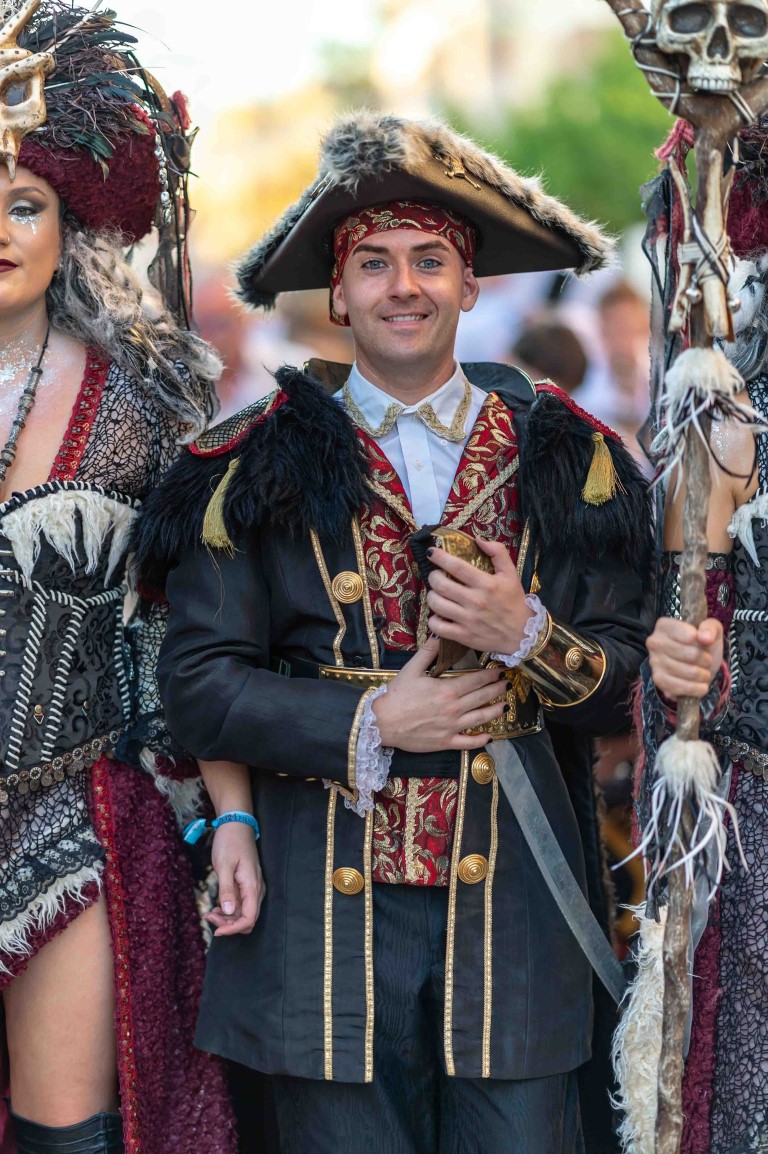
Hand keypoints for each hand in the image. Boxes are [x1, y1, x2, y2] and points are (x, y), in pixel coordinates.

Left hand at [208, 821, 265, 936]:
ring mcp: (252, 887)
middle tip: (209, 916)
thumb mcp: (224, 865)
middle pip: (247, 919)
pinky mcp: (246, 885)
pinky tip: (216, 907)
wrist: (236, 824)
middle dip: (229, 924)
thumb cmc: (230, 842)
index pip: (249, 919)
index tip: (216, 930)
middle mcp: (256, 890)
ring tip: (210, 912)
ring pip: (243, 914)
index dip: (233, 929)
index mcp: (252, 886)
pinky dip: (229, 910)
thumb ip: (227, 890)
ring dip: (228, 918)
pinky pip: (241, 905)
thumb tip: (228, 912)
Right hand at [372, 635, 505, 751]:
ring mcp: (452, 727)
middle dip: (497, 690)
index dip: (490, 675)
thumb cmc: (396, 696)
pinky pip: (468, 742)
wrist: (383, 722)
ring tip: (505, 706)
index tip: (500, 671)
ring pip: (480, 719)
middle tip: (507, 684)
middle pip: (482, 697)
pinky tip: (490, 737)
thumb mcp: (411, 670)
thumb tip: (439, 635)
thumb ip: (428, 653)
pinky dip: (480, 740)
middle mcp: (454, 708)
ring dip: (495, 711)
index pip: (476, 680)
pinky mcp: (446, 742)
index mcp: (447, 689)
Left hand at [426, 539, 532, 654]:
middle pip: (440, 584)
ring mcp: (467, 620)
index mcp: (486, 584)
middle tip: (436, 575)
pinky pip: (437, 626)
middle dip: (433, 576)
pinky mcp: (463, 636)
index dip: (439, 557)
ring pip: (435, 604)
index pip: (456, 566)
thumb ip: (498, 552)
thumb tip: (478, 539)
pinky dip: (433, 619)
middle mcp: (475, 601)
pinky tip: (440, 615)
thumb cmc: (514, 602)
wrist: (522, 634)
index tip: (431, 553)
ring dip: (431, 596)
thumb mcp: (511, 574)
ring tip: (437, 593)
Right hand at [646, 616, 723, 701]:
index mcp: (664, 625)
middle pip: (685, 653)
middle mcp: (654, 642)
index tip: (706, 644)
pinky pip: (677, 687)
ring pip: (682, 671)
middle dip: (704, 659)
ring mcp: (654, 662)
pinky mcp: (658, 680)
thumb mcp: (711, 629)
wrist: (697, 664)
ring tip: (705, 673)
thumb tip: (705, 638)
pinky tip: (701, 686)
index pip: (685, 634)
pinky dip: (694, 689)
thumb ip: (710, 628)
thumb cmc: (702, 644)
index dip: (700, 641)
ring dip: (701, 675)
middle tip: (708, 660)